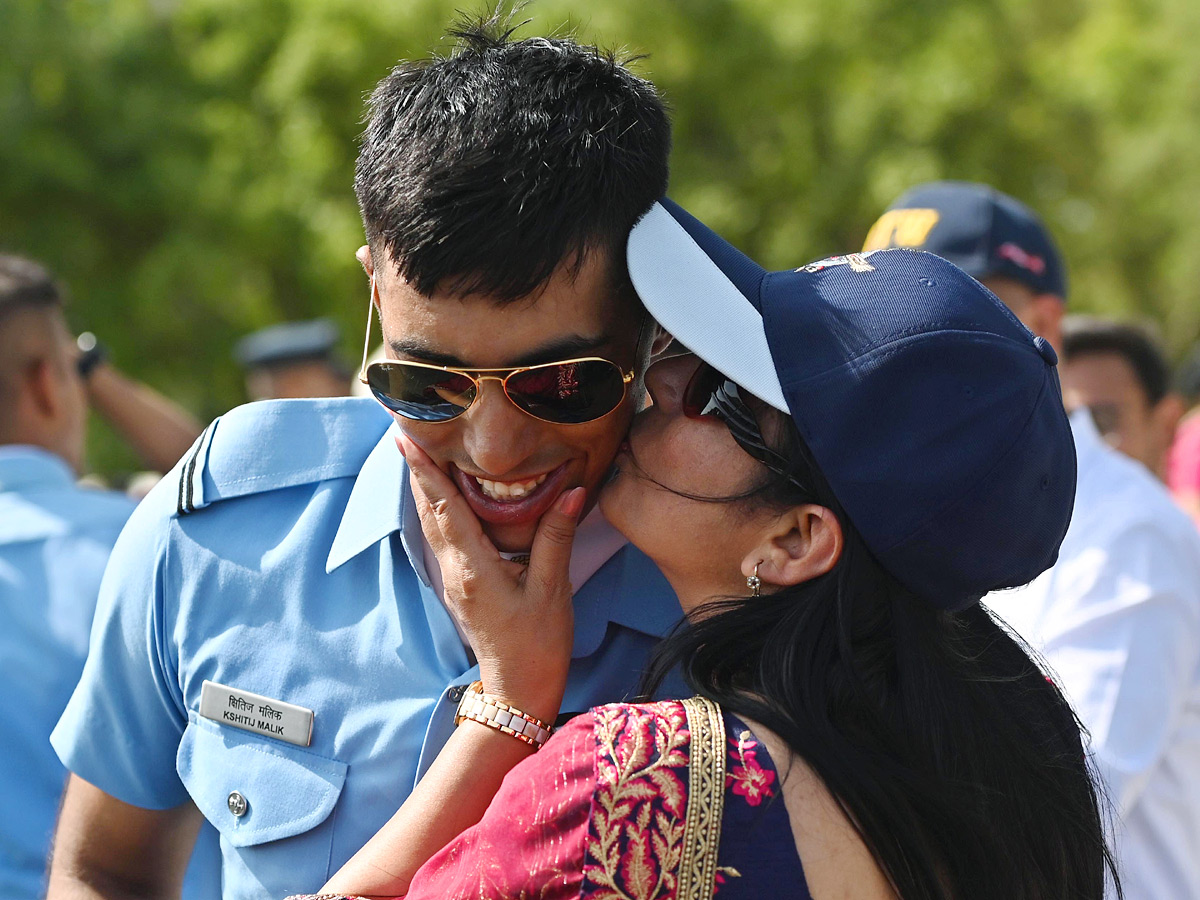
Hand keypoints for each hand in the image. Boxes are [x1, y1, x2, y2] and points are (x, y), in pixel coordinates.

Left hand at [398, 434, 583, 722]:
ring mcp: (456, 578)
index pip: (445, 507)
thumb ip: (557, 536)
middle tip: (405, 432)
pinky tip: (445, 495)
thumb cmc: (538, 645)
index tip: (407, 439)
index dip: (426, 470)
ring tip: (419, 453)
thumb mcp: (552, 589)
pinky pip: (444, 537)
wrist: (519, 690)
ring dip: (425, 487)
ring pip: (433, 523)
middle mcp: (456, 569)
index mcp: (474, 567)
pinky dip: (440, 508)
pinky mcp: (463, 585)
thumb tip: (571, 489)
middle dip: (417, 470)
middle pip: (429, 510)